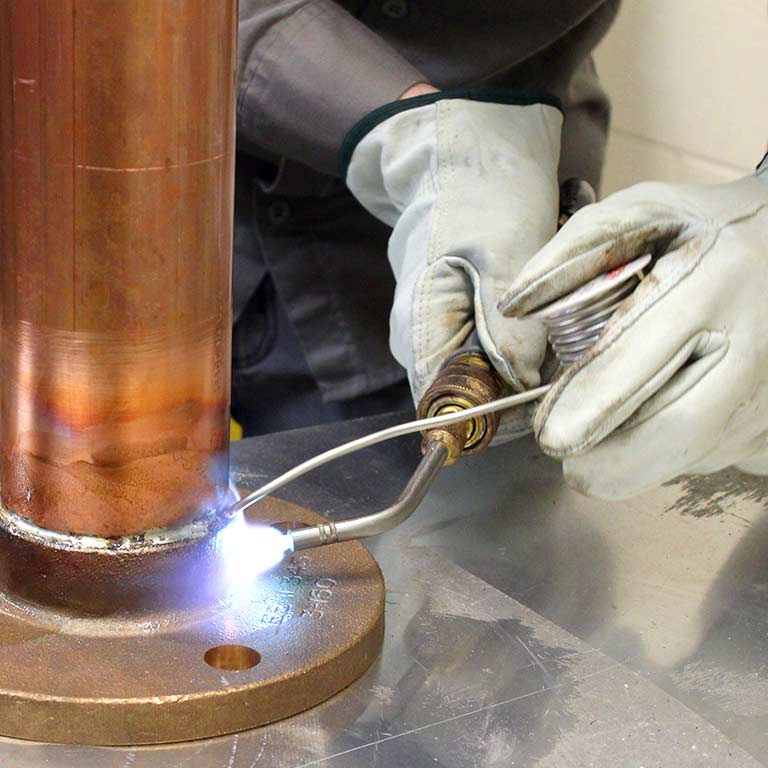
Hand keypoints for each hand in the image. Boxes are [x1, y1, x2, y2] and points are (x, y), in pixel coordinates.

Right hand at [342, 89, 561, 402]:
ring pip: (488, 371)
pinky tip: (544, 302)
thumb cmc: (484, 193)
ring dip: (530, 355)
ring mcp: (438, 325)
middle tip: (566, 346)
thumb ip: (508, 329)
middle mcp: (420, 337)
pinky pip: (495, 346)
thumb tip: (518, 389)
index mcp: (420, 327)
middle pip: (469, 392)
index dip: (494, 417)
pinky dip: (526, 334)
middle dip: (522, 382)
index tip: (545, 399)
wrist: (472, 148)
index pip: (446, 406)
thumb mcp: (505, 255)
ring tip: (557, 310)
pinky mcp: (458, 313)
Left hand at [500, 164, 767, 497]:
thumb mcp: (645, 214)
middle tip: (568, 448)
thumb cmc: (709, 230)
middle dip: (604, 463)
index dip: (583, 411)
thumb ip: (574, 253)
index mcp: (709, 288)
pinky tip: (670, 406)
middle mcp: (750, 351)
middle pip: (667, 440)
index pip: (634, 368)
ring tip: (626, 407)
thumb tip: (514, 306)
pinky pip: (707, 456)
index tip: (551, 434)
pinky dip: (670, 448)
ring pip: (684, 457)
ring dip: (635, 452)